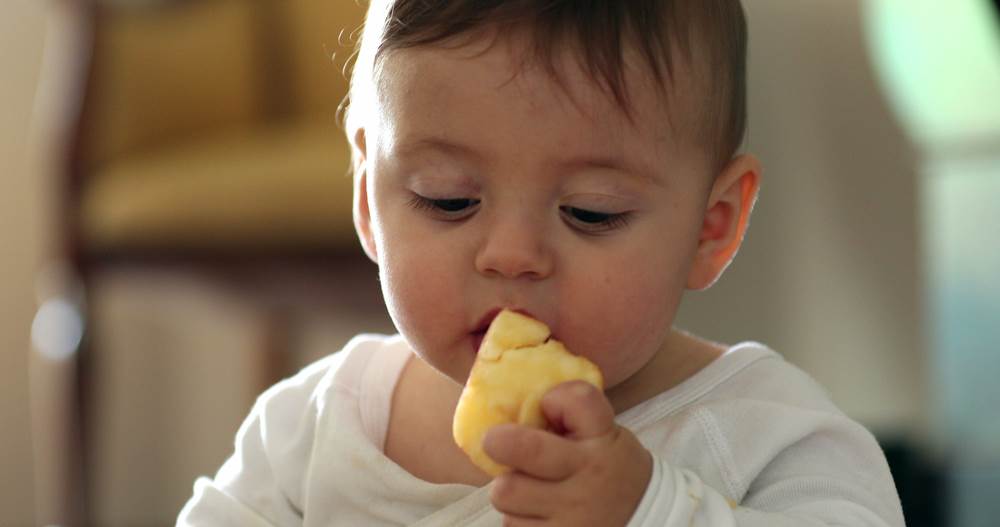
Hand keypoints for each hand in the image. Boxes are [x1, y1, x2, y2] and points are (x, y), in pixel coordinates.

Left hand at [482, 381, 652, 525]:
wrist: (645, 520)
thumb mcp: (605, 432)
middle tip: (496, 441)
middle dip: (500, 442)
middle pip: (523, 450)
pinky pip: (512, 525)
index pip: (577, 400)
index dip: (556, 398)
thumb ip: (569, 414)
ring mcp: (572, 518)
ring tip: (529, 487)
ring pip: (506, 494)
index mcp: (603, 442)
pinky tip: (538, 512)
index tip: (547, 404)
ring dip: (510, 488)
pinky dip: (518, 517)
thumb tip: (517, 405)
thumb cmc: (611, 466)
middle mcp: (588, 479)